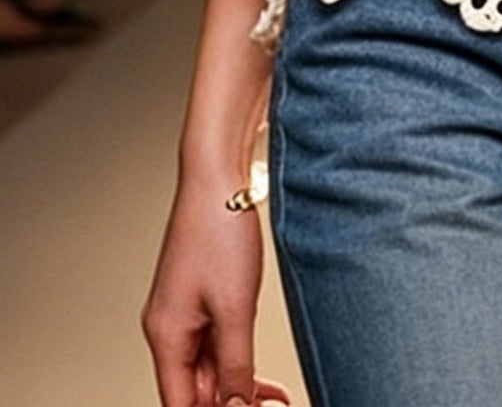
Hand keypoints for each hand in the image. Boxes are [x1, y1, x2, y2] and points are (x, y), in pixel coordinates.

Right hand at [142, 176, 290, 405]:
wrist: (218, 177)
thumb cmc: (219, 232)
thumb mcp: (235, 308)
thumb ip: (235, 365)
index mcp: (166, 337)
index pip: (180, 404)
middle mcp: (168, 330)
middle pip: (194, 391)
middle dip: (230, 404)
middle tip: (271, 405)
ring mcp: (184, 314)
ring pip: (208, 370)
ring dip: (239, 388)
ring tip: (276, 398)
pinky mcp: (201, 299)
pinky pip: (216, 345)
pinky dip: (239, 362)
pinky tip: (265, 378)